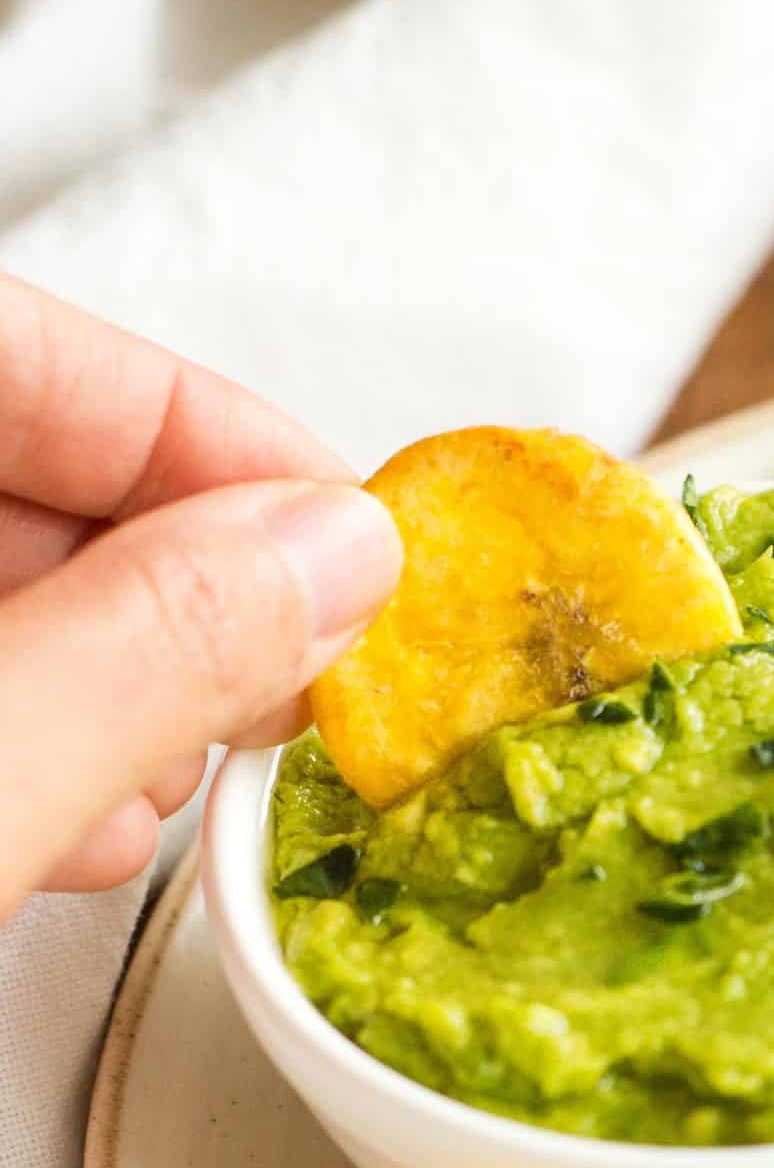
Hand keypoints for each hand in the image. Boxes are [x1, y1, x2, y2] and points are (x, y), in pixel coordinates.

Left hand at [0, 277, 400, 919]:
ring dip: (115, 676)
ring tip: (173, 773)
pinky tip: (74, 817)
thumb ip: (149, 648)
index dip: (211, 433)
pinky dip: (32, 739)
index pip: (30, 350)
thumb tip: (332, 558)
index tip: (348, 540)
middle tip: (284, 674)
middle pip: (25, 458)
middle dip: (177, 576)